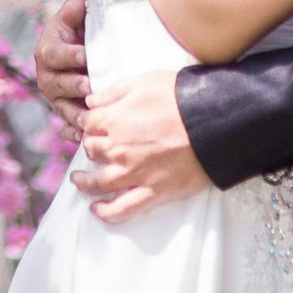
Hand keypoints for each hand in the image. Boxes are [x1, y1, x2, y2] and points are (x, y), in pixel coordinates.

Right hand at [35, 0, 89, 131]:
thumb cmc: (80, 28)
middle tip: (90, 87)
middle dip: (74, 86)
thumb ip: (75, 9)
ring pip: (62, 107)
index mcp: (47, 50)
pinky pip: (66, 126)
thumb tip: (80, 6)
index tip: (84, 55)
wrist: (80, 47)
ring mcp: (55, 97)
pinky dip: (74, 133)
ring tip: (90, 117)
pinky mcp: (65, 112)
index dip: (68, 55)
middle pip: (57, 84)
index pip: (54, 54)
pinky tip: (84, 138)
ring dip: (75, 113)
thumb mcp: (75, 14)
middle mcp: (47, 75)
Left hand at [74, 69, 207, 221]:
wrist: (213, 121)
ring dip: (85, 183)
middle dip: (90, 147)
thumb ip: (114, 91)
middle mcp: (119, 149)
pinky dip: (107, 212)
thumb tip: (91, 101)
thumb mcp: (145, 80)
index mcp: (115, 119)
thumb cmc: (181, 96)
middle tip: (92, 147)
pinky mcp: (152, 192)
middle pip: (92, 150)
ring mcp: (134, 173)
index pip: (88, 123)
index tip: (88, 124)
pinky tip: (97, 210)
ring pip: (99, 183)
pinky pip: (123, 209)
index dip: (87, 122)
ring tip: (79, 181)